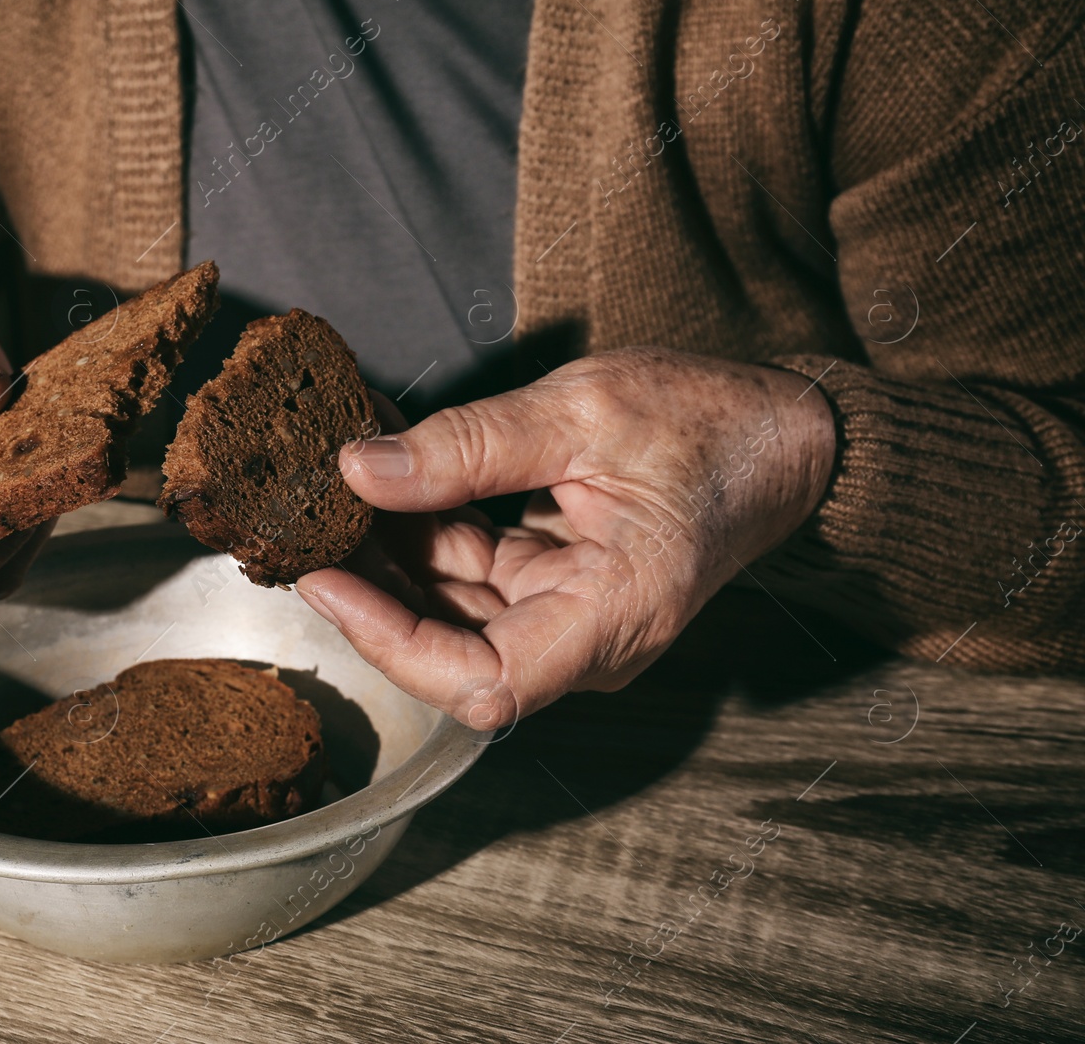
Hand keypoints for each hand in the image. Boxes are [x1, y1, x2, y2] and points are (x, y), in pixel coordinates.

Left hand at [295, 347, 835, 729]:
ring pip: (453, 607)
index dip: (393, 643)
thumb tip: (362, 469)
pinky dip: (427, 527)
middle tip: (309, 523)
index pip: (482, 680)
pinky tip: (387, 473)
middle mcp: (586, 637)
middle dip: (374, 588)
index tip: (330, 583)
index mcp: (612, 615)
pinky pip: (474, 573)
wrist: (782, 434)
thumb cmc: (711, 425)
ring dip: (392, 552)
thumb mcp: (584, 412)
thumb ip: (468, 446)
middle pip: (451, 648)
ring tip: (339, 485)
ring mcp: (569, 615)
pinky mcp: (555, 585)